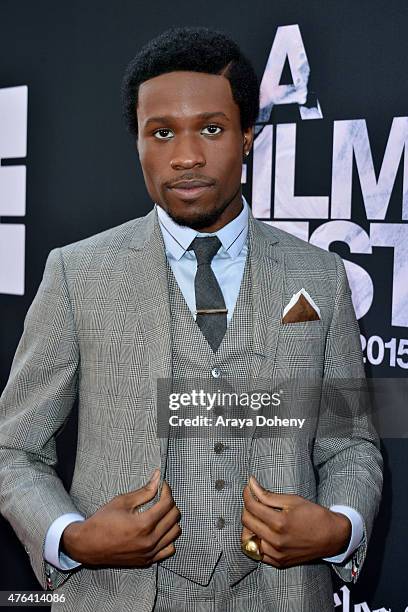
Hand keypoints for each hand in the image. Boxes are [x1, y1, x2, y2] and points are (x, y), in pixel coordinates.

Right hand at [61, 470, 180, 566]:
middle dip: (170, 502)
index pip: (167, 503)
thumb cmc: (102, 522)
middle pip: (174, 517)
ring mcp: (149, 553)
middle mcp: (149, 540)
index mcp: (143, 524)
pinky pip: (169, 549)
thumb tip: (158, 478)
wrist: (88, 545)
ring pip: (175, 533)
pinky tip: (160, 530)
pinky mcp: (147, 561)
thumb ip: (144, 491)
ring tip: (160, 512)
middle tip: (161, 497)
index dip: (166, 490)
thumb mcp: (122, 501)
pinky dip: (168, 538)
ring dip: (171, 519)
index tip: (162, 485)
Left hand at [241, 476, 350, 567]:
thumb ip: (268, 495)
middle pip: (247, 521)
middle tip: (253, 500)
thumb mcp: (292, 500)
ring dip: (249, 525)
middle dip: (247, 507)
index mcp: (279, 523)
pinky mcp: (278, 562)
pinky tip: (262, 532)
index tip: (249, 487)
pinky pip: (256, 552)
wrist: (331, 537)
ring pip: (247, 539)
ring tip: (258, 517)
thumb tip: (251, 484)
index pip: (252, 506)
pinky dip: (255, 541)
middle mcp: (275, 541)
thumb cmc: (314, 515)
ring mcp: (276, 554)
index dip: (247, 493)